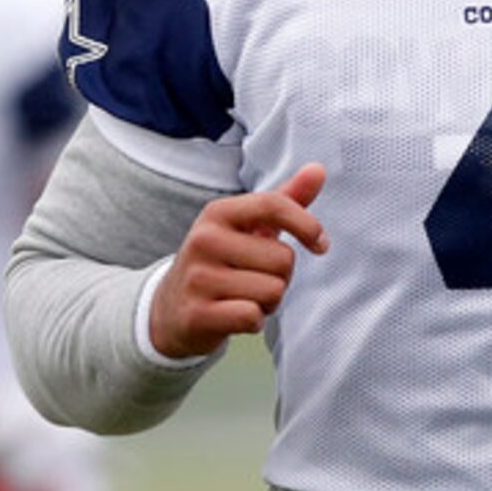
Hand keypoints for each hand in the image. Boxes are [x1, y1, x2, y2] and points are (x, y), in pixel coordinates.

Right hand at [148, 163, 329, 360]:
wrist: (171, 308)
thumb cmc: (223, 262)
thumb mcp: (249, 228)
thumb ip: (286, 200)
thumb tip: (319, 169)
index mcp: (218, 213)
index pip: (274, 205)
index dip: (308, 225)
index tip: (321, 245)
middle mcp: (204, 240)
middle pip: (284, 259)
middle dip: (282, 277)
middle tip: (255, 280)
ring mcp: (197, 277)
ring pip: (273, 291)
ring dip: (269, 302)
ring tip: (243, 297)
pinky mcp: (196, 314)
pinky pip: (253, 316)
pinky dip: (254, 321)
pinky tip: (234, 315)